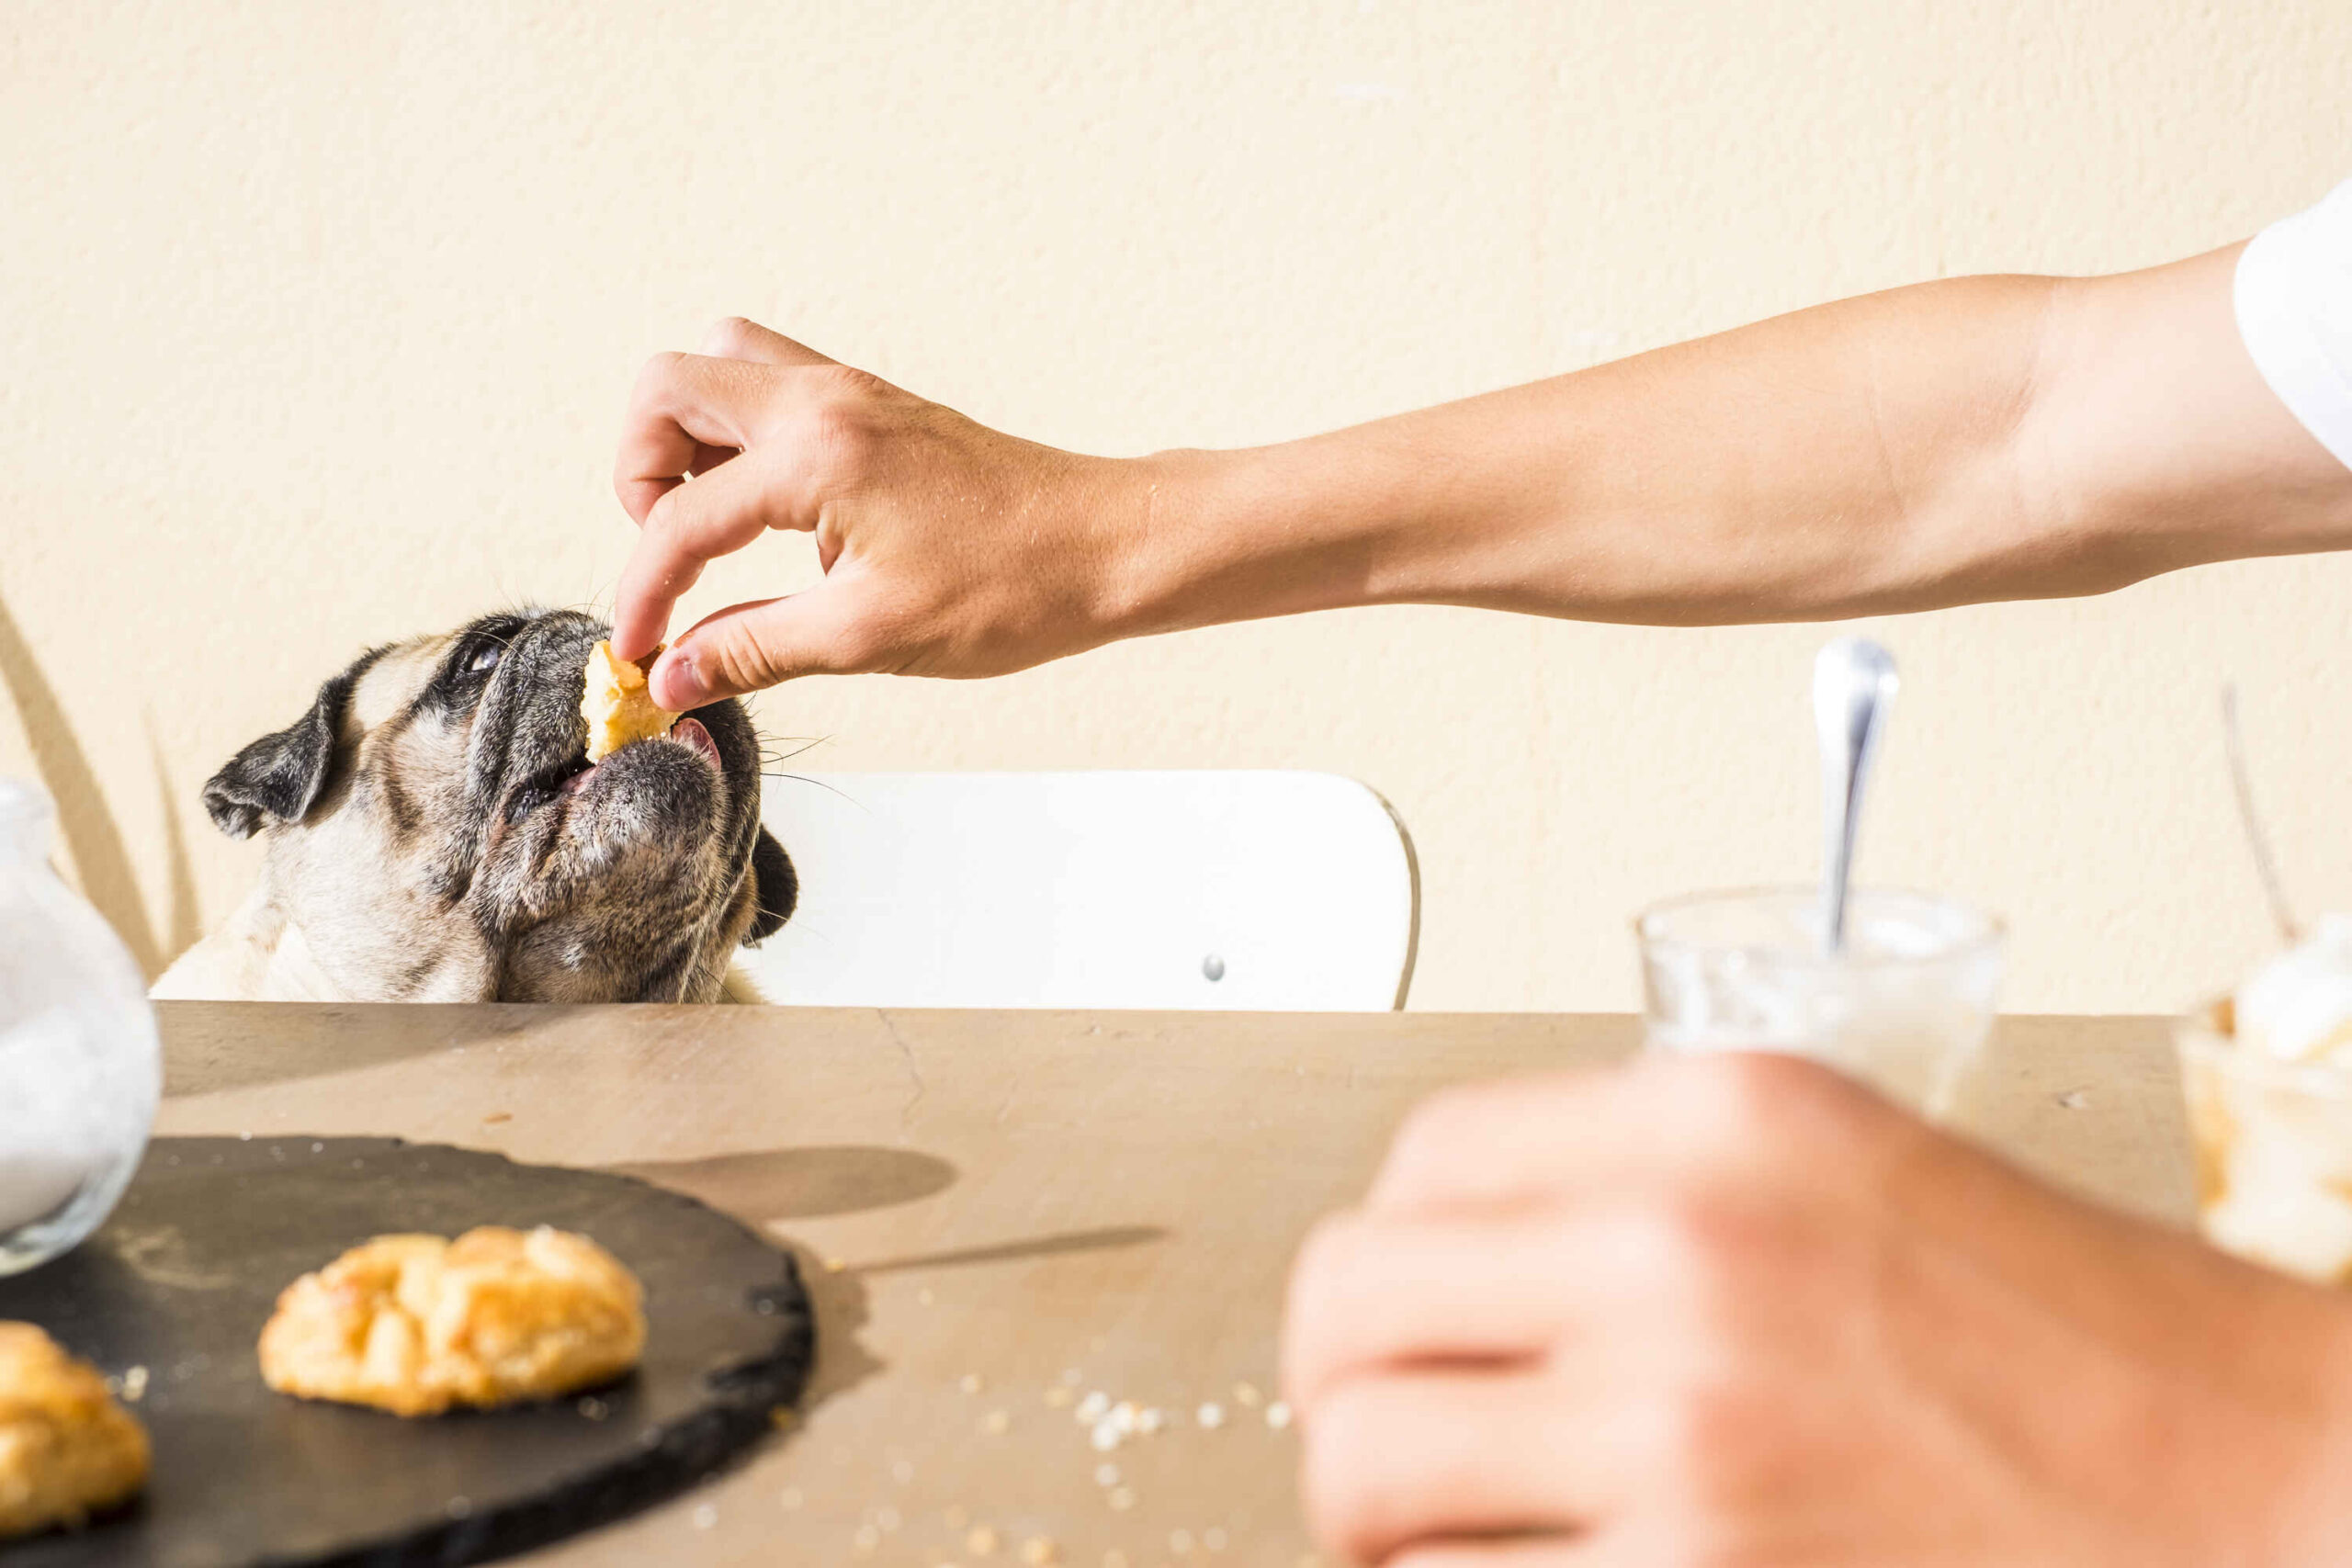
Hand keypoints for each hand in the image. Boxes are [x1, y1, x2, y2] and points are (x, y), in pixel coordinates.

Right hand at [611, 317, 1152, 707]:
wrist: (1108, 546)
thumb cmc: (1012, 590)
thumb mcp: (870, 637)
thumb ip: (755, 650)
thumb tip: (673, 680)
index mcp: (816, 455)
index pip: (680, 519)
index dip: (644, 595)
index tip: (642, 655)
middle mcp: (823, 399)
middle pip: (665, 388)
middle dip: (639, 475)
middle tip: (671, 555)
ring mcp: (849, 390)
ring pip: (716, 366)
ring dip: (686, 438)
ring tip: (710, 525)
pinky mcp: (872, 403)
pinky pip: (769, 384)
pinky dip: (739, 435)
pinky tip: (771, 513)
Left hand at [1282, 1052, 2351, 1565]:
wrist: (2265, 1490)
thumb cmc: (2089, 1352)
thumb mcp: (1854, 1175)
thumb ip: (1655, 1185)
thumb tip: (1480, 1256)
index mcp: (1718, 1122)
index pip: (1421, 1158)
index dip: (1391, 1248)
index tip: (1402, 1313)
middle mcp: (1679, 1256)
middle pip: (1347, 1306)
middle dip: (1336, 1384)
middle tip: (1372, 1434)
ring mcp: (1684, 1432)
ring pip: (1367, 1471)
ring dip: (1373, 1517)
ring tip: (1429, 1534)